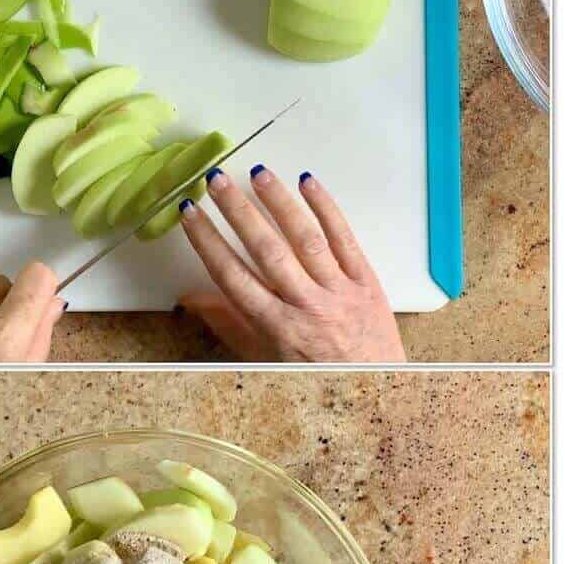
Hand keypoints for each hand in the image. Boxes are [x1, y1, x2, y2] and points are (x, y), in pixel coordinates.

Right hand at [176, 166, 405, 362]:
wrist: (374, 390)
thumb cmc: (314, 375)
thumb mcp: (264, 358)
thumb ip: (229, 324)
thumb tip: (192, 298)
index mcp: (277, 328)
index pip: (233, 276)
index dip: (208, 242)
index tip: (190, 215)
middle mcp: (307, 306)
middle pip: (266, 250)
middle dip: (238, 212)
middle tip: (216, 181)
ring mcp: (339, 291)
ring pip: (305, 238)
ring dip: (279, 202)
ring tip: (258, 173)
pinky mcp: (366, 281)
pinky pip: (344, 239)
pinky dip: (326, 208)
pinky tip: (308, 183)